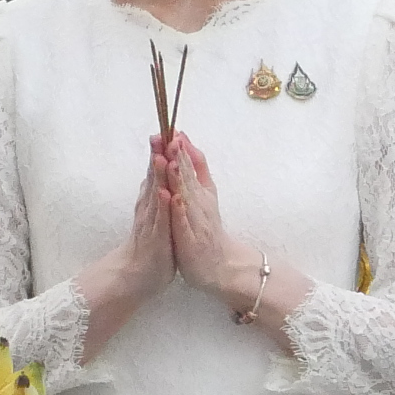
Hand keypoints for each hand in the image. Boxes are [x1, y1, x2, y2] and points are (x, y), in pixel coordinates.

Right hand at [104, 135, 180, 305]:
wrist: (139, 272)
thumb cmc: (152, 240)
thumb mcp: (157, 211)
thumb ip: (157, 189)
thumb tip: (158, 168)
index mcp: (152, 200)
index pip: (156, 171)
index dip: (160, 151)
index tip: (165, 130)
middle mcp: (149, 207)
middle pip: (152, 177)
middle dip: (156, 156)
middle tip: (159, 134)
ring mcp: (151, 221)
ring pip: (155, 194)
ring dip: (158, 176)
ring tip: (161, 157)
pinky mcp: (156, 237)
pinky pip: (160, 220)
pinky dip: (162, 207)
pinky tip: (165, 194)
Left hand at [161, 133, 258, 302]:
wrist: (220, 265)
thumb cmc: (208, 230)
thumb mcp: (205, 196)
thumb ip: (198, 170)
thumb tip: (188, 145)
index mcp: (200, 194)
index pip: (191, 167)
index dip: (182, 149)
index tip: (174, 129)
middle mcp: (200, 204)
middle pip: (189, 177)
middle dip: (181, 158)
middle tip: (174, 137)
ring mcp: (197, 222)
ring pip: (187, 197)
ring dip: (181, 179)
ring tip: (174, 161)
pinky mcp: (193, 240)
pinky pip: (185, 224)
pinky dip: (180, 211)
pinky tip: (175, 199)